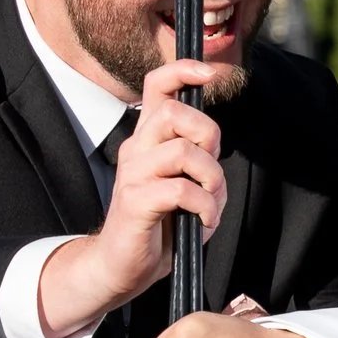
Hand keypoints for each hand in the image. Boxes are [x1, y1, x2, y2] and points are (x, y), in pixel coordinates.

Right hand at [35, 63, 226, 337]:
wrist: (124, 267)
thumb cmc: (162, 227)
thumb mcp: (190, 186)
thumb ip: (203, 162)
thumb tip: (213, 151)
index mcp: (148, 140)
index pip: (157, 87)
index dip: (182, 70)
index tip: (209, 71)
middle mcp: (136, 149)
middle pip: (174, 113)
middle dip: (208, 136)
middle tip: (212, 169)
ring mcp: (132, 174)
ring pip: (182, 150)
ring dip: (211, 178)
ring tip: (210, 203)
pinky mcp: (134, 201)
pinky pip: (180, 189)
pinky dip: (204, 205)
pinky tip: (203, 219)